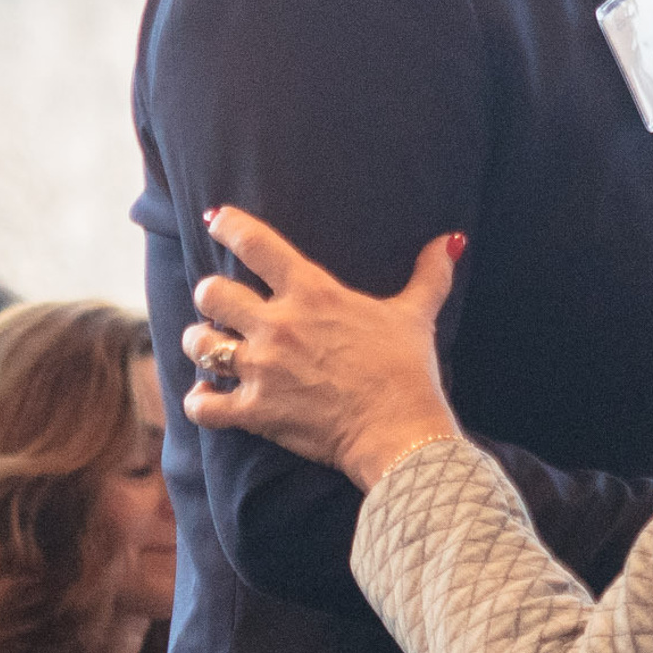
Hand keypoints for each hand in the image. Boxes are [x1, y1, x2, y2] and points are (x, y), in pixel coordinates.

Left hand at [184, 205, 464, 490]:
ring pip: (200, 344)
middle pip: (212, 293)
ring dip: (201, 343)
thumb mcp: (417, 315)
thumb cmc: (407, 371)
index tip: (218, 221)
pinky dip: (201, 402)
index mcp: (312, 292)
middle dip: (212, 295)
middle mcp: (278, 325)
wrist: (399, 431)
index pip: (254, 243)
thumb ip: (430, 275)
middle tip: (222, 303)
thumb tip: (452, 241)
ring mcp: (262, 369)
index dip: (229, 225)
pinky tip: (208, 398)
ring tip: (210, 346)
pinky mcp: (255, 411)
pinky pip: (203, 405)